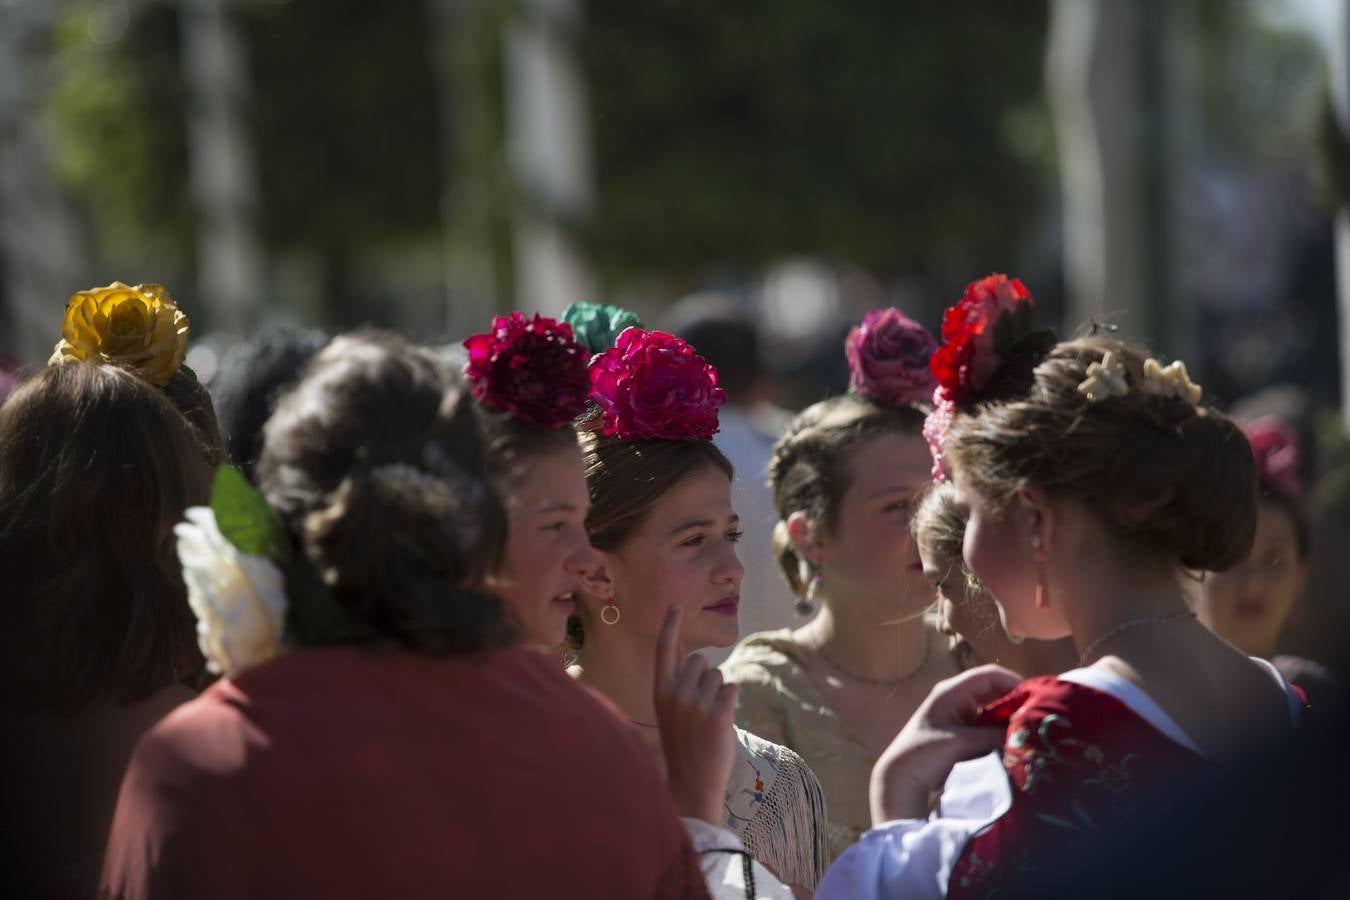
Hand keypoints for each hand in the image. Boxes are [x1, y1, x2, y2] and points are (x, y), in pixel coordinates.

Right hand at [653, 603, 738, 824]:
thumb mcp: (669, 711)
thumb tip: (695, 656)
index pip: (664, 650)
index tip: (676, 603)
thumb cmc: (683, 744)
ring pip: (719, 675)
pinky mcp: (719, 714)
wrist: (693, 783)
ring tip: (707, 720)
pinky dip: (731, 702)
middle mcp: (675, 694)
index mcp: (659, 692)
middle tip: (698, 709)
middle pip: (701, 661)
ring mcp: (697, 704)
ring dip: (718, 693)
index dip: (670, 625)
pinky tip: (720, 724)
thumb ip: (677, 683)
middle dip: (705, 678)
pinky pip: (733, 688)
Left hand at [870, 664, 1021, 823]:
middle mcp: (957, 698)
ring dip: (1009, 719)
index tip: (1035, 697)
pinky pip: (988, 726)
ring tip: (1030, 730)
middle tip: (1038, 716)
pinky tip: (1014, 741)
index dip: (1014, 682)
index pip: (989, 675)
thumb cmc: (924, 753)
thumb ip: (994, 735)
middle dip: (1015, 702)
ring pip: (993, 710)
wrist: (901, 778)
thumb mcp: (961, 742)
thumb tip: (1026, 733)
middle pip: (994, 691)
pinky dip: (1001, 731)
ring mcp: (960, 715)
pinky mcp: (962, 732)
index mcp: (952, 691)